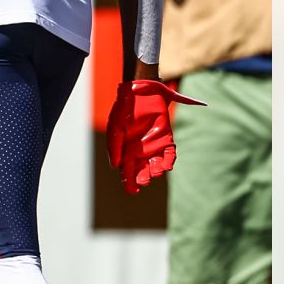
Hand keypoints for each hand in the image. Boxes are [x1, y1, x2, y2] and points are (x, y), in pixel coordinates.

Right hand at [106, 79, 205, 193]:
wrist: (140, 92)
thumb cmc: (123, 110)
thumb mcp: (115, 129)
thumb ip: (114, 147)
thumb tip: (116, 167)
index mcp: (126, 151)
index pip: (127, 171)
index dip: (129, 182)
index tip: (132, 190)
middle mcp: (140, 151)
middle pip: (142, 171)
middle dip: (142, 179)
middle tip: (143, 181)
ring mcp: (154, 144)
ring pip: (156, 165)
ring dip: (156, 172)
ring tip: (154, 173)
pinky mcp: (166, 137)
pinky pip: (170, 153)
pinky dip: (169, 161)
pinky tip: (167, 166)